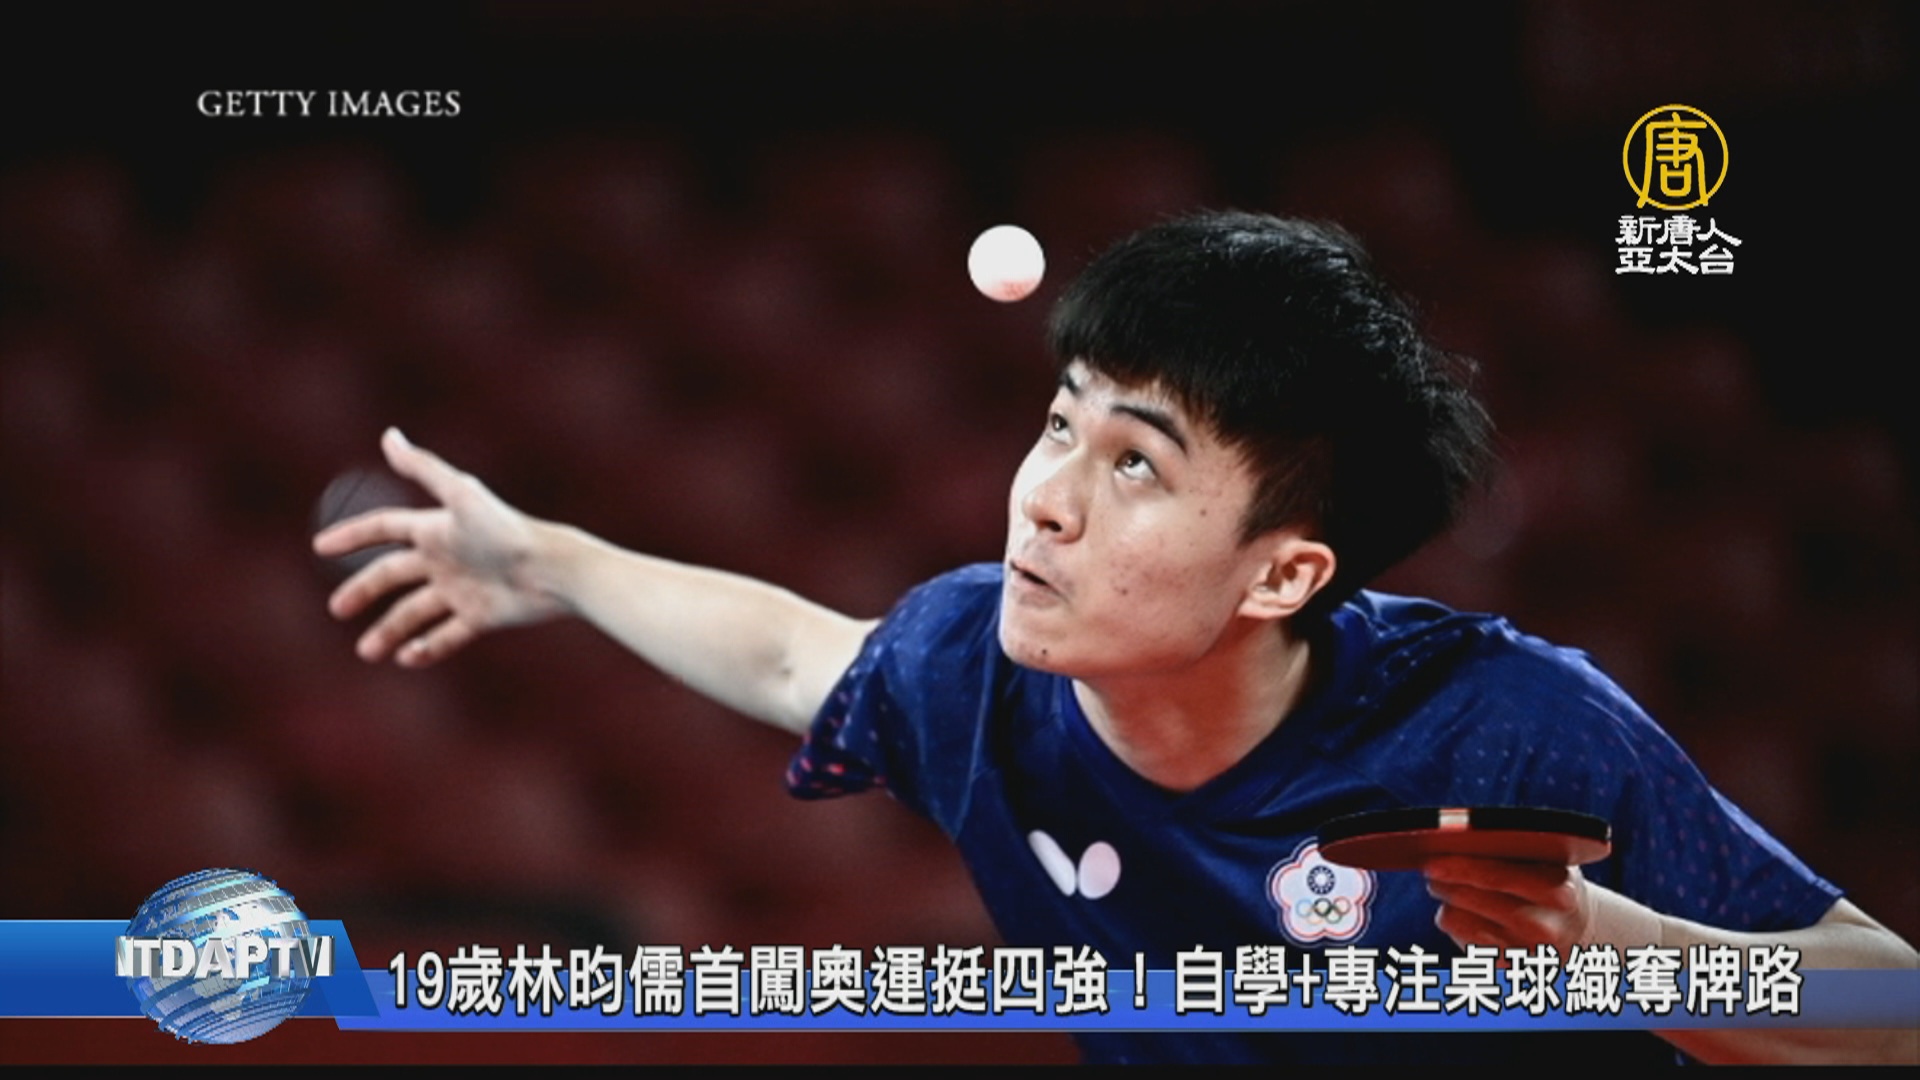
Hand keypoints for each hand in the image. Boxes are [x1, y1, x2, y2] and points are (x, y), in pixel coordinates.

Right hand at [314, 428, 564, 666]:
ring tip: (370, 652)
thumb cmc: (506, 530)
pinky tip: (409, 658)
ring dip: (390, 631)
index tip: (321, 546)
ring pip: (414, 612)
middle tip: (338, 610)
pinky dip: (426, 649)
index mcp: (436, 529)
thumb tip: (388, 434)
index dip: (353, 535)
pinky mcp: (480, 617)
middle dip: (363, 591)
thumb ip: (424, 468)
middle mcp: (445, 559)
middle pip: (392, 575)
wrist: (552, 570)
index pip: (384, 528)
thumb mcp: (461, 496)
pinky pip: (446, 636)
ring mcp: (461, 590)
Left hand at [1424, 856, 1590, 955]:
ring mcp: (1522, 951)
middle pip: (1470, 899)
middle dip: (1444, 881)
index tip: (1432, 861)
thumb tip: (1462, 835)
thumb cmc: (1552, 882)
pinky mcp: (1504, 965)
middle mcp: (1541, 926)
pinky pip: (1458, 937)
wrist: (1578, 929)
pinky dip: (1454, 919)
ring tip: (1450, 888)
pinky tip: (1465, 910)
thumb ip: (1513, 847)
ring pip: (1455, 919)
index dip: (1458, 867)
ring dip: (1446, 900)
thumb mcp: (1549, 859)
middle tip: (1432, 869)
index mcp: (1557, 892)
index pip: (1496, 877)